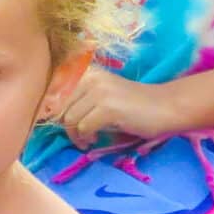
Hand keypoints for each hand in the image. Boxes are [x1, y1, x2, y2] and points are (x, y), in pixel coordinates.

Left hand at [46, 68, 173, 148]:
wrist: (166, 107)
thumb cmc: (133, 105)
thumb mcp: (101, 97)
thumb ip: (77, 100)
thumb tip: (48, 115)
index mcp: (86, 72)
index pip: (53, 92)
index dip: (51, 112)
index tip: (60, 124)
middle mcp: (90, 77)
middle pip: (58, 107)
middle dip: (64, 126)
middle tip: (79, 136)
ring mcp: (99, 91)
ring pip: (68, 119)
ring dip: (76, 135)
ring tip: (88, 139)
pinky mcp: (108, 107)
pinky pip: (82, 127)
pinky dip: (86, 138)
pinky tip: (95, 140)